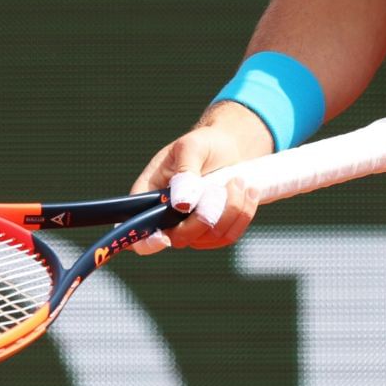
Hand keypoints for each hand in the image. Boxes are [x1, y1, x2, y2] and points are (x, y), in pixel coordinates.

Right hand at [128, 102, 273, 250]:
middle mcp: (166, 217)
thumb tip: (183, 203)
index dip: (145, 242)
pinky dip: (242, 214)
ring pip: (208, 237)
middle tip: (221, 188)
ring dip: (230, 209)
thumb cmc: (205, 144)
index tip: (163, 238)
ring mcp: (191, 228)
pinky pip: (228, 235)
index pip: (137, 229)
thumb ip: (186, 171)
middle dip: (204, 216)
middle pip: (179, 238)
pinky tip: (248, 192)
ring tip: (238, 181)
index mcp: (149, 195)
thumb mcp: (192, 146)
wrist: (231, 148)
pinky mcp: (214, 231)